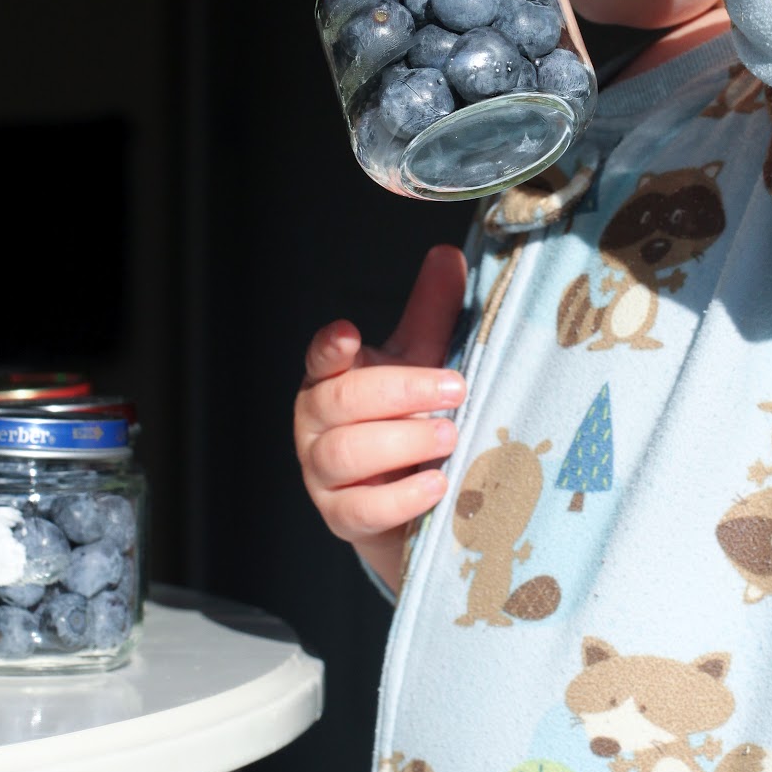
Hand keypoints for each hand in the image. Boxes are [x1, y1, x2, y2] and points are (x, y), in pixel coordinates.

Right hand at [293, 243, 467, 594]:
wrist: (407, 495)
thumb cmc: (408, 416)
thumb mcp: (421, 360)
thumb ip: (433, 311)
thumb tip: (450, 255)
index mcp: (332, 376)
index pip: (321, 357)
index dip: (331, 347)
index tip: (349, 335)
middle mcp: (316, 421)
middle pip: (341, 402)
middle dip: (401, 392)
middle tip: (455, 389)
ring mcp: (321, 472)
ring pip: (346, 453)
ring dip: (404, 442)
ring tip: (450, 437)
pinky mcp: (338, 517)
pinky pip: (360, 509)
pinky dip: (401, 498)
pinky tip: (438, 486)